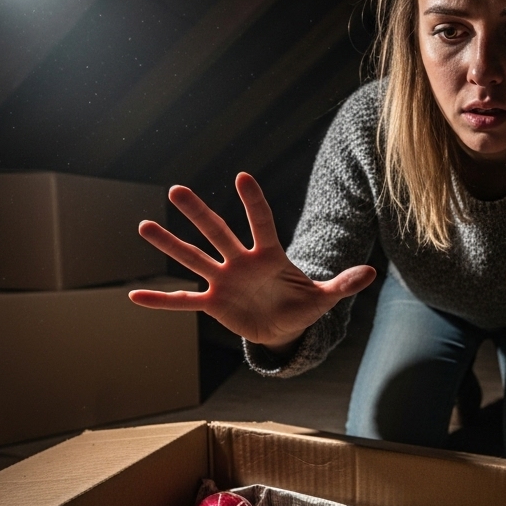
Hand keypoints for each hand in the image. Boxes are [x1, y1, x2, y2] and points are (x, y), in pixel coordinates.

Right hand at [129, 172, 375, 350]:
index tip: (244, 177)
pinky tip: (134, 296)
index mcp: (269, 255)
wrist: (283, 327)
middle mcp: (241, 262)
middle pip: (217, 232)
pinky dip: (161, 301)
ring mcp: (223, 281)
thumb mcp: (323, 298)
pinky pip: (183, 302)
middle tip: (176, 190)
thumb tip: (371, 274)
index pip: (261, 223)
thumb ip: (342, 284)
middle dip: (198, 213)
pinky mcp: (213, 304)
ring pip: (193, 259)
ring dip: (170, 245)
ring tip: (145, 226)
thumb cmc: (301, 304)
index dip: (253, 203)